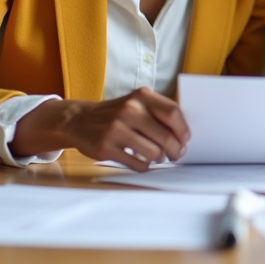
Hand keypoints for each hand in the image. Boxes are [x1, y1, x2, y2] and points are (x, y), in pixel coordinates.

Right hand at [10, 87, 189, 171]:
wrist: (79, 120)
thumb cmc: (116, 113)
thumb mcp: (136, 102)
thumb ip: (158, 112)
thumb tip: (183, 134)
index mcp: (141, 97)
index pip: (173, 113)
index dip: (183, 130)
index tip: (186, 139)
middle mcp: (129, 110)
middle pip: (166, 136)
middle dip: (175, 149)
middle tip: (176, 154)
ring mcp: (116, 130)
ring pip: (153, 153)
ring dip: (160, 158)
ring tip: (158, 156)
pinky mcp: (106, 148)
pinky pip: (137, 164)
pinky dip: (145, 166)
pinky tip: (143, 162)